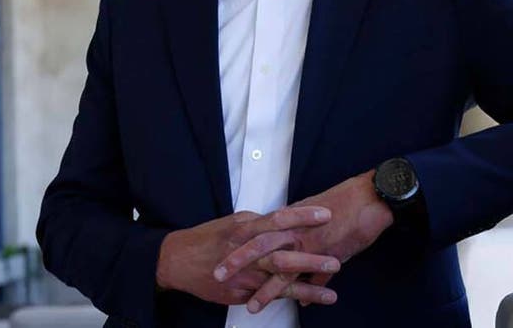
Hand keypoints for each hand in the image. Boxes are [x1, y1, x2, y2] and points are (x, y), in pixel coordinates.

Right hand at [156, 205, 339, 307]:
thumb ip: (255, 223)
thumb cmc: (204, 240)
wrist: (177, 261)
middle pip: (281, 251)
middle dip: (310, 254)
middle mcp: (245, 249)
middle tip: (335, 255)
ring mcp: (244, 273)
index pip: (277, 219)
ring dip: (307, 282)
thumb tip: (279, 219)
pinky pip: (272, 295)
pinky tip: (314, 299)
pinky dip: (294, 297)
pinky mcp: (241, 291)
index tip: (325, 214)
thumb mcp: (229, 223)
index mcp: (243, 228)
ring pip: (279, 277)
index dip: (302, 217)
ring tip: (333, 286)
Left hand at [217, 171, 393, 312]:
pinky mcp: (321, 249)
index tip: (217, 255)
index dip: (235, 244)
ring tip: (250, 305)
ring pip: (275, 263)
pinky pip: (306, 272)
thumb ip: (305, 248)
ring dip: (262, 286)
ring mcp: (304, 239)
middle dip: (235, 261)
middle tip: (217, 275)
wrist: (368, 197)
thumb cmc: (344, 206)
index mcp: (284, 219)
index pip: (253, 232)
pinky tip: (293, 304)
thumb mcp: (317, 224)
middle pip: (254, 244)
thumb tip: (307, 276)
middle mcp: (290, 228)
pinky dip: (300, 289)